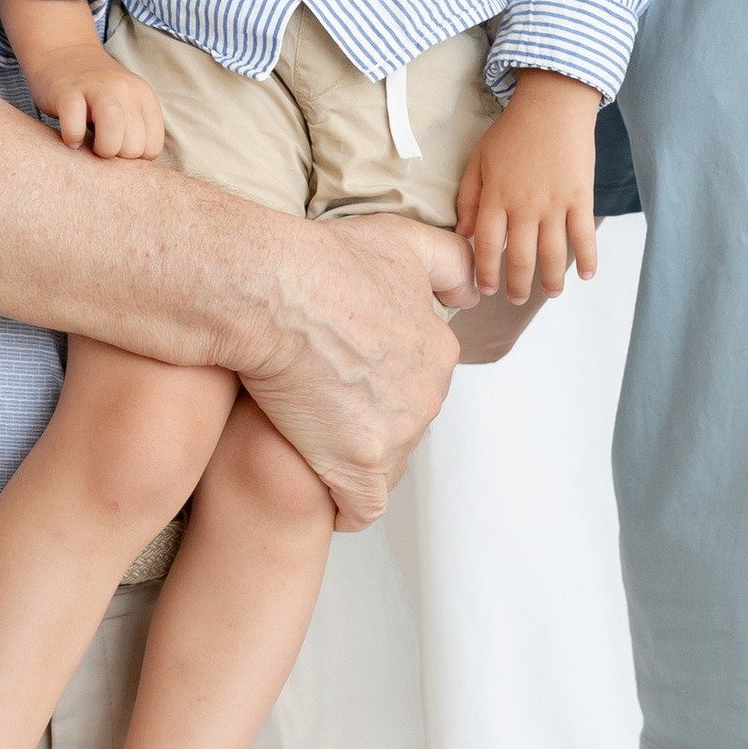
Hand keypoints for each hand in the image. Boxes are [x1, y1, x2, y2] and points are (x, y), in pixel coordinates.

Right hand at [0, 0, 166, 158]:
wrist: (63, 51)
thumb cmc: (96, 91)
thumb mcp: (126, 102)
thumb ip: (137, 129)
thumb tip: (137, 174)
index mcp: (144, 96)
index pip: (152, 148)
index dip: (133, 159)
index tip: (117, 148)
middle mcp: (125, 89)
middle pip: (134, 147)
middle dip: (116, 156)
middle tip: (100, 144)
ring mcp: (96, 88)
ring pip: (114, 131)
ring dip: (102, 149)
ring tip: (90, 146)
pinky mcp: (67, 92)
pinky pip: (75, 125)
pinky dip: (73, 138)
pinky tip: (71, 138)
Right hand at [236, 212, 470, 526]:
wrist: (275, 292)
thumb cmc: (326, 261)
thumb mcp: (402, 241)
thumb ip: (448, 262)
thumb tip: (472, 294)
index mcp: (437, 350)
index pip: (418, 381)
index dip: (380, 381)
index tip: (347, 374)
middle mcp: (426, 396)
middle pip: (403, 425)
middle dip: (370, 421)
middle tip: (321, 403)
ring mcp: (395, 435)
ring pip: (382, 464)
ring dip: (353, 459)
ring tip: (311, 438)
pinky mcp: (357, 467)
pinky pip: (361, 508)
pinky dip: (343, 505)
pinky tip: (321, 486)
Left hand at [455, 70, 600, 302]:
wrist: (552, 105)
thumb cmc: (513, 131)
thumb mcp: (479, 159)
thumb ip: (468, 198)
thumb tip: (463, 234)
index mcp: (496, 198)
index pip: (486, 246)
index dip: (486, 273)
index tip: (486, 289)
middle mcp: (524, 207)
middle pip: (519, 258)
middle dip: (516, 285)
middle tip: (514, 299)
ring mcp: (554, 204)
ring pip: (552, 255)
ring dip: (550, 281)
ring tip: (549, 293)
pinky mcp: (580, 198)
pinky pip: (584, 236)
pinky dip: (587, 259)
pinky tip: (586, 276)